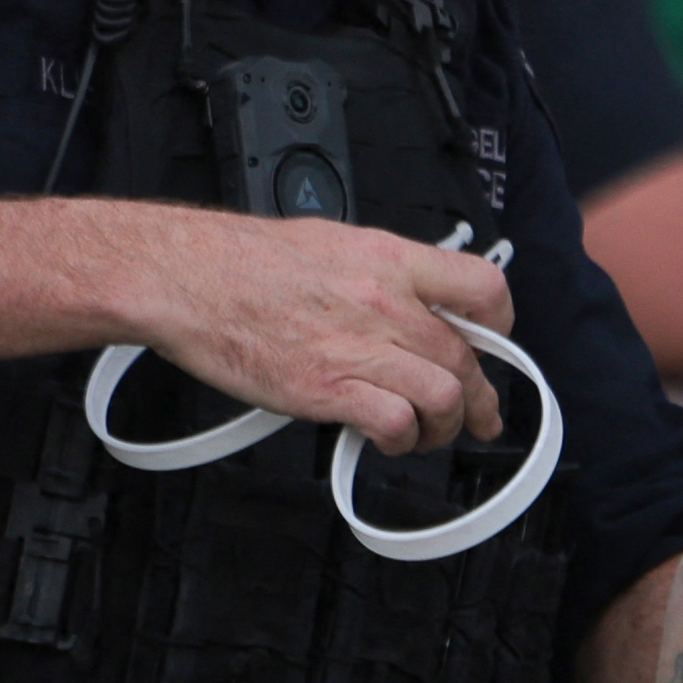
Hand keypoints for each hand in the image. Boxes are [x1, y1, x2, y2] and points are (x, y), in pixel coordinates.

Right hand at [138, 215, 511, 455]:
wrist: (182, 278)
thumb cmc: (240, 262)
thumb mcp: (331, 243)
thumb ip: (381, 273)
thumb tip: (414, 298)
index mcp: (388, 259)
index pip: (483, 289)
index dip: (499, 328)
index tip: (492, 347)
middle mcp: (383, 302)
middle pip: (466, 358)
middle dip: (479, 397)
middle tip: (477, 415)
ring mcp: (356, 347)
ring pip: (444, 397)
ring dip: (444, 427)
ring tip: (429, 434)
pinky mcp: (326, 389)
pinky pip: (395, 423)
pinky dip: (400, 439)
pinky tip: (387, 439)